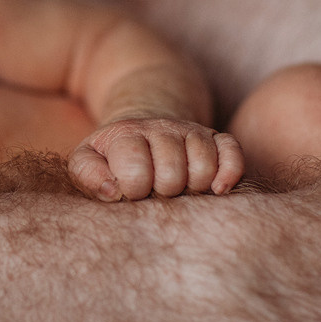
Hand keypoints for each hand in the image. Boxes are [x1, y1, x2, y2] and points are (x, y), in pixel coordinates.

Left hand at [68, 117, 244, 199]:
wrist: (141, 130)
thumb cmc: (112, 157)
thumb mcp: (87, 160)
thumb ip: (87, 174)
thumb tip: (113, 190)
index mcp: (126, 134)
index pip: (136, 170)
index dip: (133, 190)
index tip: (129, 192)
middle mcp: (161, 128)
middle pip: (172, 173)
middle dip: (163, 193)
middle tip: (155, 193)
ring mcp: (191, 131)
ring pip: (204, 167)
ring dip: (193, 189)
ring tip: (178, 191)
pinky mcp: (217, 137)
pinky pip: (233, 154)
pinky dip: (229, 175)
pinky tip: (215, 190)